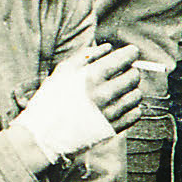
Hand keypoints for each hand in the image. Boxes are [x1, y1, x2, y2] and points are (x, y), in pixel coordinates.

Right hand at [20, 42, 143, 160]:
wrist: (44, 134)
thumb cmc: (51, 99)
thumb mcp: (63, 71)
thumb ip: (86, 55)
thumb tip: (109, 48)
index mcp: (92, 76)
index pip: (125, 59)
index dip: (130, 53)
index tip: (130, 53)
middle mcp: (104, 94)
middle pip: (134, 76)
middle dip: (130, 71)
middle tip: (122, 73)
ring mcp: (110, 113)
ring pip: (137, 95)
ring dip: (131, 90)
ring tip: (119, 91)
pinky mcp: (113, 129)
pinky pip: (135, 114)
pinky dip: (131, 108)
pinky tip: (119, 106)